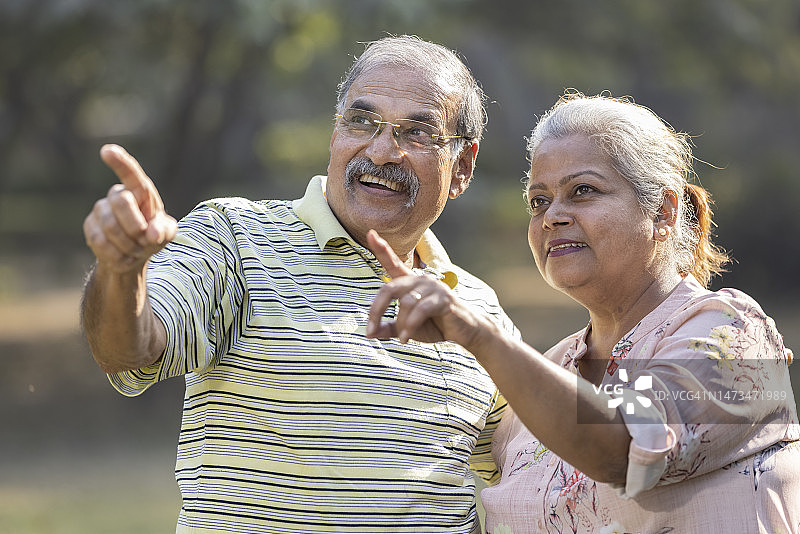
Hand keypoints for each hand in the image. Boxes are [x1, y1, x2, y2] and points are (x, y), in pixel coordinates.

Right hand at [83, 144, 177, 272]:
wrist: (133, 253)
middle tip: (145, 240)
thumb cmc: (153, 235)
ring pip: (110, 226)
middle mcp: (118, 195)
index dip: (120, 163)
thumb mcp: (166, 233)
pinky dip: (117, 255)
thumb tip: (153, 233)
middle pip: (121, 202)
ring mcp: (101, 210)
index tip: (107, 151)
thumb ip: (165, 230)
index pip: (131, 174)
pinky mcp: (90, 226)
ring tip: (136, 249)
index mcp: (140, 192)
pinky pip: (100, 242)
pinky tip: (124, 255)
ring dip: (128, 245)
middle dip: (136, 225)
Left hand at [366, 230, 479, 344]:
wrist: (466, 332)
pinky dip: (409, 327)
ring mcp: (433, 287)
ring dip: (401, 324)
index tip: (371, 233)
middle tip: (370, 330)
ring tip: (403, 337)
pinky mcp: (443, 299)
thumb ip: (389, 328)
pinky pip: (420, 311)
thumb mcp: (407, 328)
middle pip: (389, 288)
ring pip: (404, 303)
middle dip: (376, 310)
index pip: (393, 263)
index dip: (382, 249)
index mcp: (411, 283)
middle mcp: (421, 280)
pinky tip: (406, 338)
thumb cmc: (436, 325)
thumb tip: (369, 333)